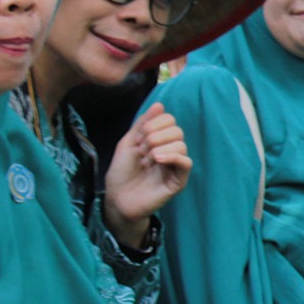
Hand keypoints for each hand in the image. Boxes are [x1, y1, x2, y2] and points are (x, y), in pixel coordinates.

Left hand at [100, 102, 189, 246]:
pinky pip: (186, 163)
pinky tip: (158, 160)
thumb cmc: (121, 173)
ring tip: (148, 158)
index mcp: (159, 142)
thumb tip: (159, 104)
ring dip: (161, 146)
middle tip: (142, 149)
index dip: (154, 124)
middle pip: (177, 130)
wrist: (117, 199)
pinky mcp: (178, 180)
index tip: (140, 136)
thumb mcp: (128, 142)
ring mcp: (175, 166)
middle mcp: (170, 152)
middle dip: (156, 135)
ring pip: (182, 145)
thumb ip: (142, 123)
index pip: (169, 121)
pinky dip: (172, 157)